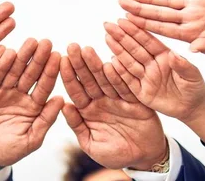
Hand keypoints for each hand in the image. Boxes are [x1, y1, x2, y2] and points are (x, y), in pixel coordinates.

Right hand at [0, 39, 62, 165]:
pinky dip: (0, 65)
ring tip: (30, 42)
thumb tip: (62, 99)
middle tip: (46, 42)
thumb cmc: (7, 151)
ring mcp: (3, 92)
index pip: (45, 85)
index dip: (51, 71)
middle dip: (38, 58)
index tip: (59, 56)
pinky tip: (7, 52)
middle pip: (31, 73)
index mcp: (34, 106)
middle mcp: (20, 96)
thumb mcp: (30, 139)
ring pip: (14, 71)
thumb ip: (46, 119)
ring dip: (21, 56)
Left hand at [61, 44, 166, 169]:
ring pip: (105, 79)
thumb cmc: (116, 154)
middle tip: (72, 46)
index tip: (61, 60)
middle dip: (80, 63)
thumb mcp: (92, 145)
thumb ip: (78, 126)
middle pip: (89, 79)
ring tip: (87, 49)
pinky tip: (112, 62)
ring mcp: (118, 98)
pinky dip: (120, 76)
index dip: (68, 76)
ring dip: (96, 64)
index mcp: (88, 110)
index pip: (76, 90)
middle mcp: (101, 100)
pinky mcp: (135, 100)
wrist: (144, 157)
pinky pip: (127, 87)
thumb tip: (64, 106)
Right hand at [104, 19, 204, 121]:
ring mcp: (145, 77)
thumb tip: (173, 54)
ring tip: (107, 36)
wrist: (191, 108)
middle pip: (134, 48)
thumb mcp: (193, 76)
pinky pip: (128, 81)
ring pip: (129, 61)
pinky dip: (119, 72)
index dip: (136, 30)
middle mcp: (152, 64)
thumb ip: (183, 65)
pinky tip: (111, 61)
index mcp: (164, 55)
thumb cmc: (194, 88)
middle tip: (108, 24)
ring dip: (117, 50)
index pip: (148, 41)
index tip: (124, 19)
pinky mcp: (140, 92)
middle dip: (121, 36)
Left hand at [120, 0, 204, 55]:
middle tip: (120, 4)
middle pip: (158, 13)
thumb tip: (193, 49)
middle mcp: (185, 18)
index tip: (128, 21)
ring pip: (164, 0)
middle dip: (138, 9)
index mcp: (188, 32)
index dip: (144, 24)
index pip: (161, 28)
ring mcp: (190, 5)